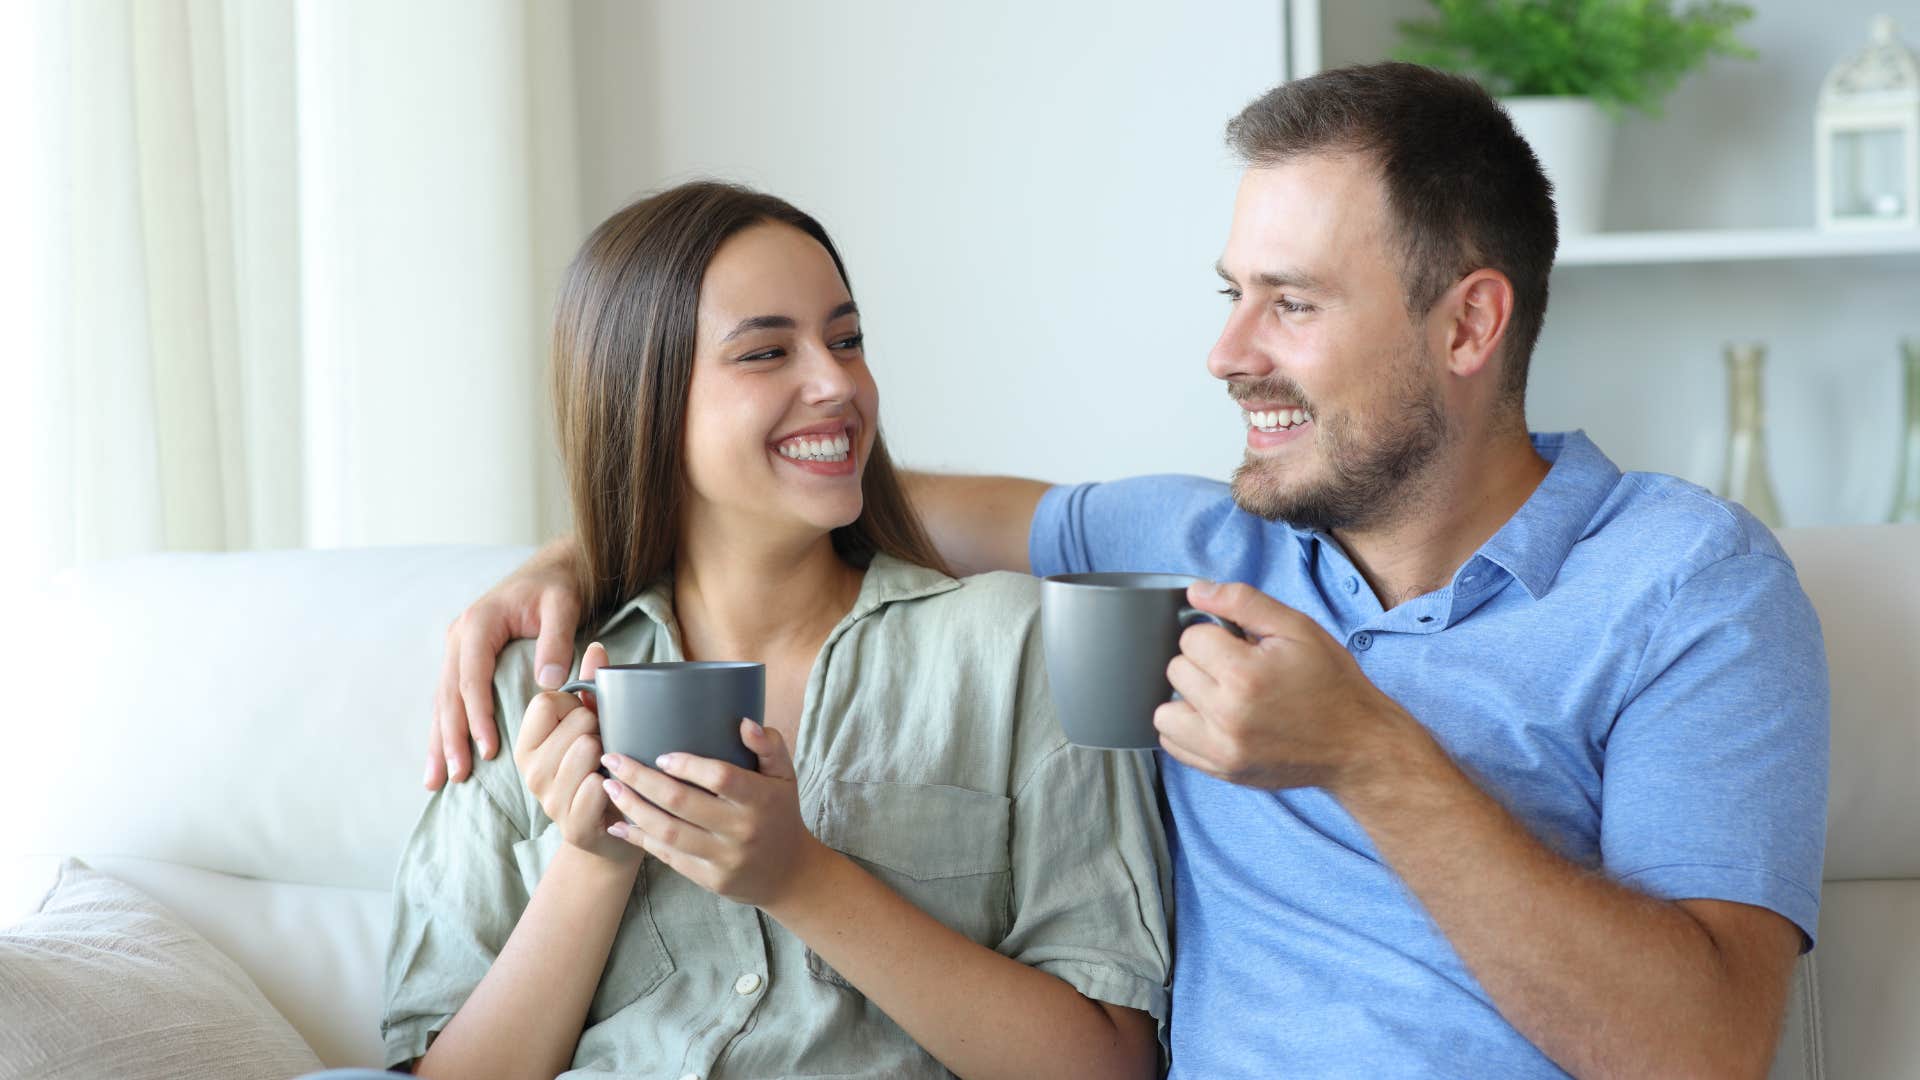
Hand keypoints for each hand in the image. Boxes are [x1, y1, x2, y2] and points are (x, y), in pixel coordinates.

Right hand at [427, 538, 582, 789]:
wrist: (551, 569)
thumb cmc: (558, 587)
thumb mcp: (563, 606)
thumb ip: (556, 640)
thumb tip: (548, 681)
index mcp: (479, 624)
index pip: (472, 679)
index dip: (479, 717)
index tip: (489, 750)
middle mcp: (460, 637)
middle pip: (449, 695)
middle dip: (451, 739)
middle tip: (455, 777)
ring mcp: (457, 648)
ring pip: (442, 701)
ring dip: (440, 741)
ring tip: (436, 781)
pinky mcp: (463, 659)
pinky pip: (450, 698)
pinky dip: (445, 728)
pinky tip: (443, 756)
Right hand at [513, 642, 636, 864]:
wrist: (613, 833)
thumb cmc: (603, 768)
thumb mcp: (596, 724)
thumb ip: (593, 686)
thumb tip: (597, 647)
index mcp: (528, 743)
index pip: (545, 701)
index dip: (575, 704)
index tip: (586, 722)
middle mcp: (530, 772)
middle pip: (575, 722)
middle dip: (600, 729)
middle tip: (605, 750)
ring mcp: (548, 801)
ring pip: (586, 750)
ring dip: (610, 756)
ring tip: (610, 769)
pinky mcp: (572, 826)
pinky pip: (595, 787)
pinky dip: (613, 785)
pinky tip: (615, 792)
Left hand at [600, 721, 824, 908]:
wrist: (789, 874)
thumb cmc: (780, 813)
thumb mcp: (785, 776)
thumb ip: (768, 745)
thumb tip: (743, 721)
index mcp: (761, 799)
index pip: (721, 778)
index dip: (689, 766)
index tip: (661, 755)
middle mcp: (741, 830)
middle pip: (682, 803)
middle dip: (641, 779)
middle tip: (612, 759)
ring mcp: (724, 858)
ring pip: (668, 832)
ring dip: (633, 808)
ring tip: (610, 786)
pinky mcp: (709, 879)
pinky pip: (668, 856)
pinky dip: (640, 839)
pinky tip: (618, 822)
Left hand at [1155, 580, 1403, 791]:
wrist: (1357, 744)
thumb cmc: (1330, 683)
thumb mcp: (1297, 628)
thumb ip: (1242, 602)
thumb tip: (1195, 593)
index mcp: (1245, 675)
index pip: (1191, 638)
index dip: (1216, 635)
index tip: (1242, 647)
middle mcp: (1227, 716)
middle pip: (1175, 670)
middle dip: (1203, 664)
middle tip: (1239, 671)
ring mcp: (1222, 749)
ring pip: (1164, 711)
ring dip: (1188, 699)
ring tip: (1223, 696)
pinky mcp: (1221, 770)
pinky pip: (1172, 744)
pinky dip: (1188, 729)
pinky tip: (1218, 720)